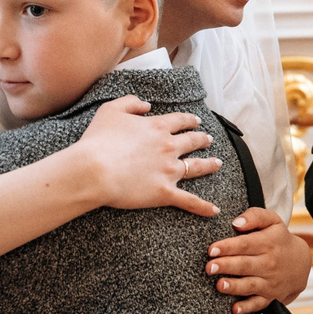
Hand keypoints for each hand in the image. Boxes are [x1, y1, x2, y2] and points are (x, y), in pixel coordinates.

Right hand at [69, 97, 221, 216]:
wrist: (94, 170)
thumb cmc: (98, 140)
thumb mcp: (111, 110)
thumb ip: (130, 102)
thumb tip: (147, 104)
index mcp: (157, 127)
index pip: (180, 121)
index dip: (189, 120)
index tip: (196, 121)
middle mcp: (168, 147)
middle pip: (192, 141)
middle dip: (202, 140)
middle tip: (209, 140)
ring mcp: (169, 170)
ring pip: (196, 166)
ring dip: (209, 164)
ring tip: (218, 163)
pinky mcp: (164, 192)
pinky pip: (189, 200)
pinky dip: (202, 207)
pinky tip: (214, 211)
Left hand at [209, 209, 312, 313]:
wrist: (301, 263)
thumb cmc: (278, 239)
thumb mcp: (272, 221)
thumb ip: (254, 216)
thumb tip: (236, 223)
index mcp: (267, 243)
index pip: (246, 244)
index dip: (228, 247)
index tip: (212, 249)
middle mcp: (269, 263)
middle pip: (245, 265)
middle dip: (226, 266)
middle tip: (209, 267)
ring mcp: (269, 281)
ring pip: (250, 285)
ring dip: (234, 286)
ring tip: (219, 285)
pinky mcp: (269, 297)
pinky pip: (258, 304)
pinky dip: (247, 308)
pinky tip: (235, 309)